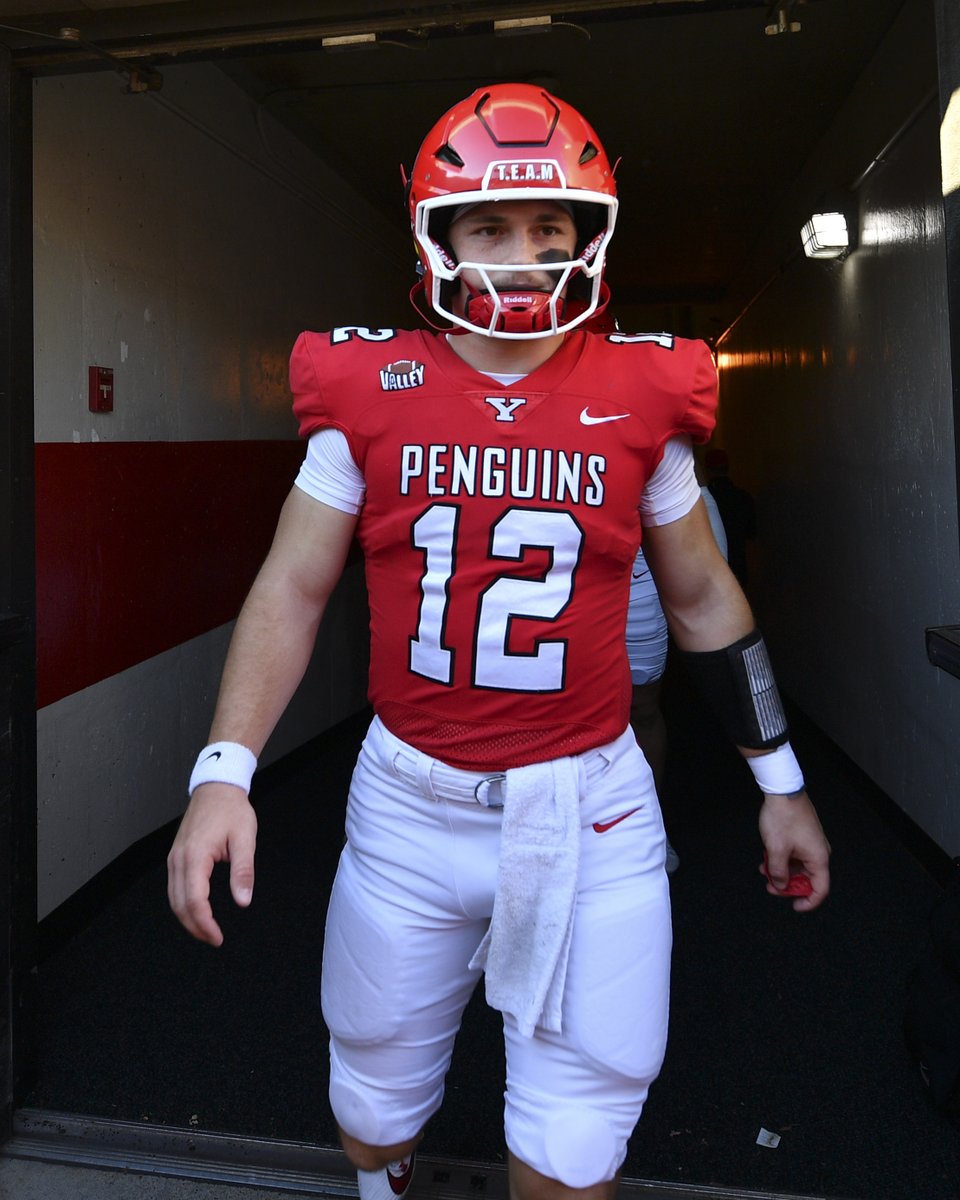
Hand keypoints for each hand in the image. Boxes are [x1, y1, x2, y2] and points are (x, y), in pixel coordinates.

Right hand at [167, 782, 257, 945]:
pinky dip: (183, 904)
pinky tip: (197, 910)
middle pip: (178, 904)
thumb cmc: (231, 810)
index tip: (218, 937)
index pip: (194, 901)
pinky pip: (174, 887)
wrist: (217, 788)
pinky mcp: (176, 856)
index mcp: (195, 856)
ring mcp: (174, 858)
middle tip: (214, 939)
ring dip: (187, 918)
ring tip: (207, 930)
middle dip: (194, 927)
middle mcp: (179, 859)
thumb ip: (243, 871)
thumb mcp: (245, 839)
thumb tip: (243, 900)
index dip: (204, 924)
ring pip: (173, 898)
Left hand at [758, 790, 830, 911]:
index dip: (808, 902)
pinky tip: (768, 858)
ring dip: (782, 871)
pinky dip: (782, 859)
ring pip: (799, 867)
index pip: (820, 890)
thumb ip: (778, 872)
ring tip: (764, 869)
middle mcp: (819, 852)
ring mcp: (811, 844)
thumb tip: (780, 885)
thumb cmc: (783, 817)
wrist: (783, 791)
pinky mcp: (804, 836)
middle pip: (807, 879)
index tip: (794, 906)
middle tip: (770, 885)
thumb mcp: (776, 850)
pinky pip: (795, 855)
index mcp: (818, 858)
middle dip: (788, 885)